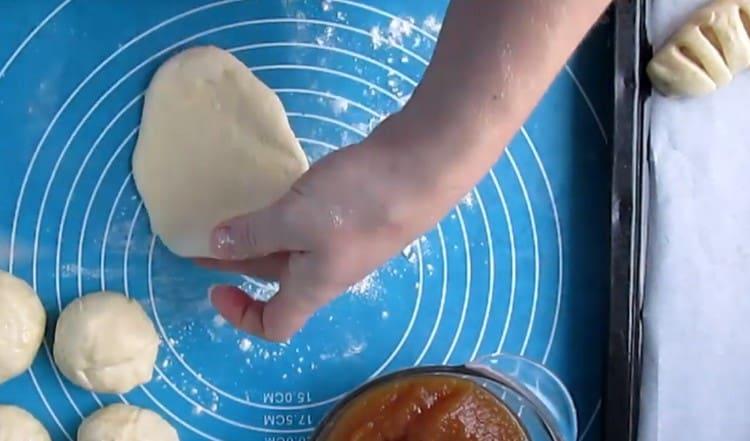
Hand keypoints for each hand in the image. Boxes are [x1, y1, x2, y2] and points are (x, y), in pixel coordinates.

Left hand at [196, 117, 463, 340]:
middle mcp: (325, 269)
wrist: (424, 164)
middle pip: (275, 280)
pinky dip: (283, 212)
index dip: (240, 316)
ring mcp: (341, 239)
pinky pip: (306, 221)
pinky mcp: (350, 210)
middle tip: (205, 235)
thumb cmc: (359, 202)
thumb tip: (216, 246)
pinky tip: (273, 188)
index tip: (216, 287)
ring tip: (231, 207)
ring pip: (290, 246)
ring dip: (258, 233)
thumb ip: (253, 234)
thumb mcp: (295, 218)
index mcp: (312, 285)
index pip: (274, 325)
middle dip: (237, 262)